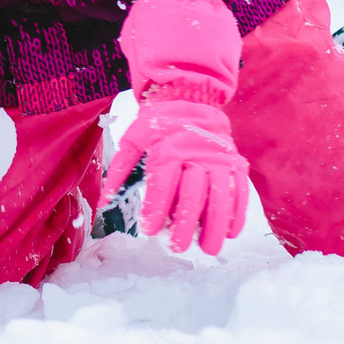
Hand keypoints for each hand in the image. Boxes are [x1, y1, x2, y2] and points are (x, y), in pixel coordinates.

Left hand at [98, 0, 251, 255]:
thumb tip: (104, 198)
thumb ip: (119, 168)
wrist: (190, 96)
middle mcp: (196, 156)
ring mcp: (219, 160)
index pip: (163, 187)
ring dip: (214, 226)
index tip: (150, 231)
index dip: (156, 211)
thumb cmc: (157, 121)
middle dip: (184, 226)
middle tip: (176, 247)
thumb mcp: (132, 138)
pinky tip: (230, 231)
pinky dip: (237, 213)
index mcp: (169, 149)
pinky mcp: (235, 162)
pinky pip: (239, 191)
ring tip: (207, 248)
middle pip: (192, 197)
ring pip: (220, 198)